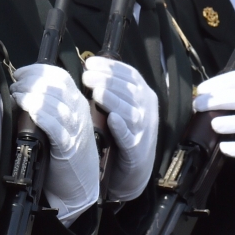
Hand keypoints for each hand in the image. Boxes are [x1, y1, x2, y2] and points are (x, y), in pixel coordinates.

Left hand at [12, 64, 98, 225]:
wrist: (78, 188)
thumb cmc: (64, 157)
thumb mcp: (61, 125)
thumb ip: (49, 107)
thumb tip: (23, 90)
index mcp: (79, 104)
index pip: (60, 76)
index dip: (38, 71)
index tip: (21, 74)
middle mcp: (80, 113)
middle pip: (55, 84)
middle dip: (31, 80)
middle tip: (15, 85)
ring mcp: (75, 129)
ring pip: (53, 101)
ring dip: (30, 94)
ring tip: (16, 95)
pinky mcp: (68, 147)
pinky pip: (53, 123)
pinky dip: (39, 112)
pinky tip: (27, 108)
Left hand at [82, 57, 157, 201]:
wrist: (134, 172)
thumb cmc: (124, 134)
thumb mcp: (123, 107)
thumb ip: (113, 90)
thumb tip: (89, 70)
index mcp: (145, 96)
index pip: (130, 75)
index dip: (111, 67)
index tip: (91, 63)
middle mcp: (148, 111)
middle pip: (130, 90)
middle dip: (108, 80)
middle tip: (86, 76)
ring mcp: (144, 131)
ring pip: (131, 112)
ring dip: (114, 101)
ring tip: (97, 93)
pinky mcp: (137, 151)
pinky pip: (130, 138)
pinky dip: (121, 128)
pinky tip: (112, 120)